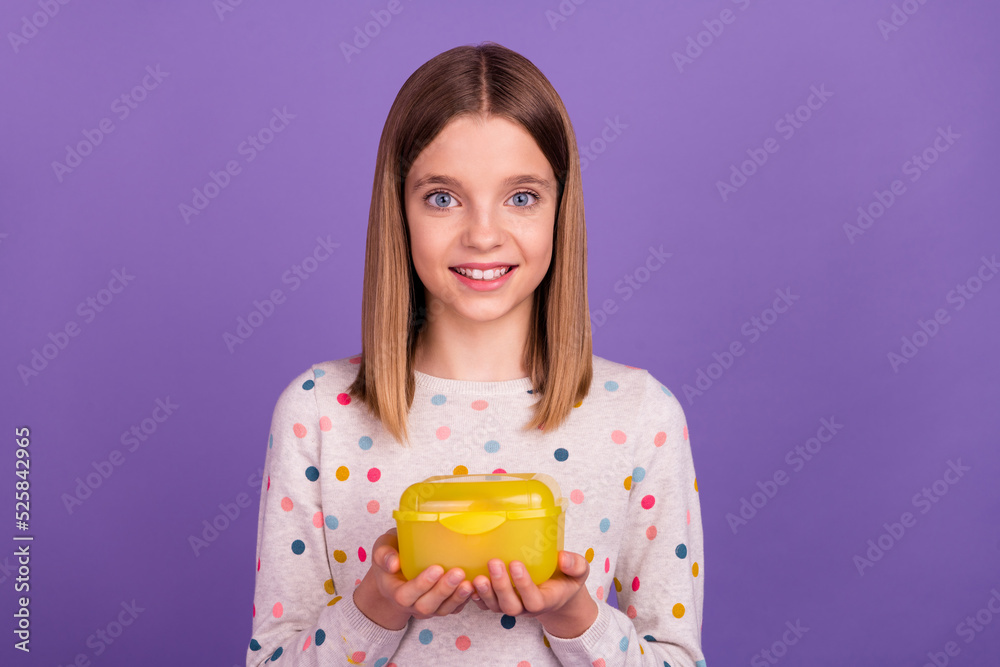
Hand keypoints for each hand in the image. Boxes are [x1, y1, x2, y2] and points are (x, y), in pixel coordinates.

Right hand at [353, 527, 474, 629]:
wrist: (395, 573)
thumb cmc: (391, 556)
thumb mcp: (381, 549)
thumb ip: (384, 554)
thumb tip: (394, 563)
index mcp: (394, 591)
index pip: (406, 595)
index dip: (421, 584)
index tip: (437, 568)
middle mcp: (411, 605)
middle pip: (426, 606)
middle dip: (443, 591)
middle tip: (458, 573)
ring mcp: (427, 608)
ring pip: (442, 610)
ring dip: (457, 598)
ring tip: (469, 583)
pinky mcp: (441, 606)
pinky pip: (453, 609)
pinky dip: (464, 601)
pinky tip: (475, 588)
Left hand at [469, 551, 595, 632]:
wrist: (557, 593)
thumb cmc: (566, 579)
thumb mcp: (579, 572)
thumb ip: (575, 565)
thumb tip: (563, 558)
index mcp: (545, 600)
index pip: (533, 600)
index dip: (523, 585)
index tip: (516, 563)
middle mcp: (526, 607)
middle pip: (510, 606)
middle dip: (501, 586)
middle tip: (494, 563)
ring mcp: (512, 606)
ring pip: (496, 607)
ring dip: (485, 593)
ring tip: (477, 575)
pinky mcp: (499, 603)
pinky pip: (486, 605)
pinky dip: (476, 597)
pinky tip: (468, 583)